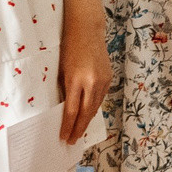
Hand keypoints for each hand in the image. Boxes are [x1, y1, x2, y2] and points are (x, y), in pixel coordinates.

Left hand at [56, 21, 110, 144]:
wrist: (87, 31)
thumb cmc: (69, 48)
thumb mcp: (62, 70)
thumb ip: (66, 89)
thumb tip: (65, 108)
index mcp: (77, 80)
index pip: (71, 110)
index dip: (67, 126)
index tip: (63, 138)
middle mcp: (92, 82)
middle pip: (86, 112)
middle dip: (79, 128)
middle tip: (72, 141)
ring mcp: (103, 81)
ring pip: (95, 107)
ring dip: (87, 120)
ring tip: (79, 132)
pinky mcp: (109, 78)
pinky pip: (100, 98)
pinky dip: (93, 107)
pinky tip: (87, 114)